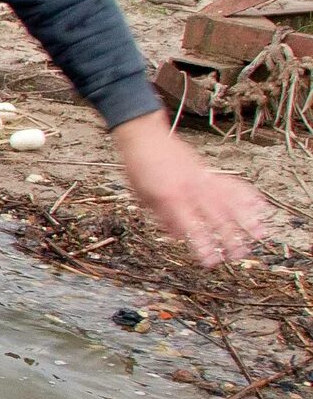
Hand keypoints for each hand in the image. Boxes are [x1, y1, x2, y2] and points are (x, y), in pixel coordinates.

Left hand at [111, 117, 271, 266]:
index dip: (202, 246)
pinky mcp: (209, 171)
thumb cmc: (138, 168)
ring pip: (229, 202)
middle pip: (215, 218)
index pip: (190, 228)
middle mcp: (191, 190)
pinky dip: (246, 195)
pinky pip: (231, 184)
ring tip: (259, 234)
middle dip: (229, 239)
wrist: (145, 137)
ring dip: (246, 219)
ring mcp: (203, 179)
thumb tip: (178, 237)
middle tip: (239, 255)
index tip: (211, 261)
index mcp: (170, 198)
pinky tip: (259, 205)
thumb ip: (161, 217)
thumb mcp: (141, 197)